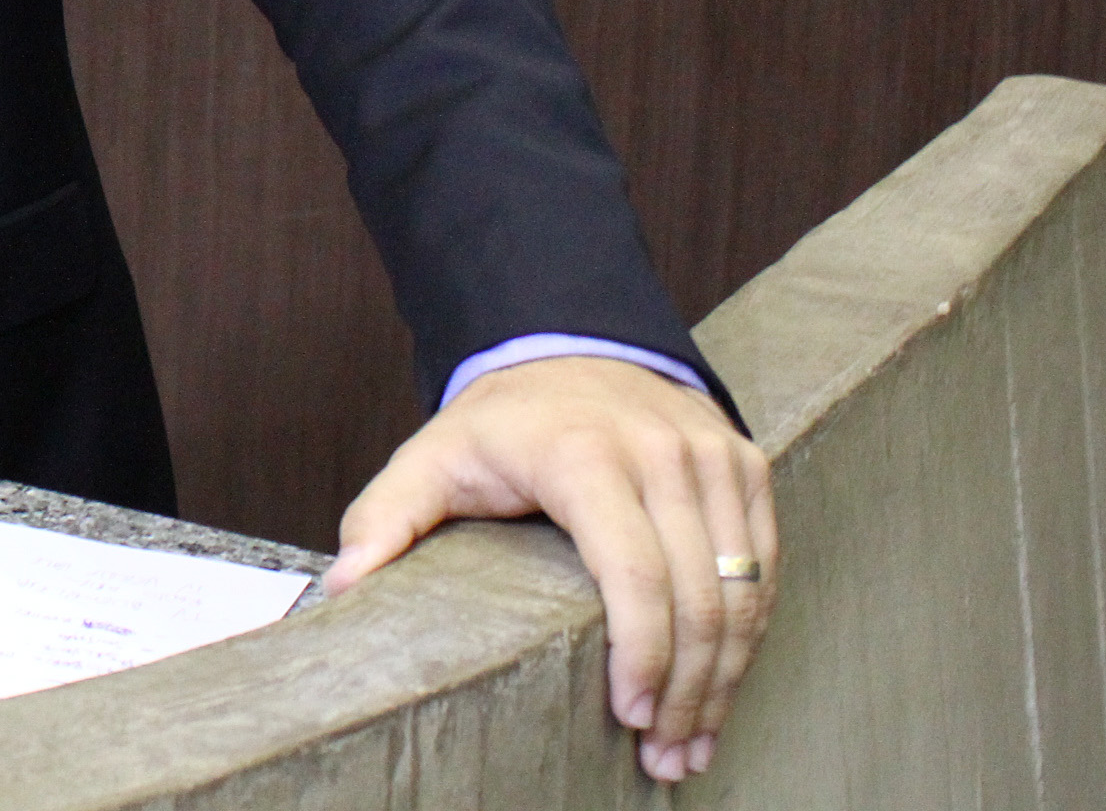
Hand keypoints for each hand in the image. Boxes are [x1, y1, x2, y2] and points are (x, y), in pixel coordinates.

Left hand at [323, 354, 775, 783]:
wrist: (569, 346)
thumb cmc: (500, 422)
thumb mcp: (431, 457)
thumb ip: (384, 519)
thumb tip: (343, 589)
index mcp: (584, 455)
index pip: (635, 574)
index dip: (642, 655)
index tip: (628, 717)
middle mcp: (662, 452)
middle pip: (698, 596)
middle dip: (687, 690)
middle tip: (663, 759)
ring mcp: (713, 457)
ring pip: (742, 590)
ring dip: (725, 677)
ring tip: (691, 743)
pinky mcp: (745, 467)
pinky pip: (762, 567)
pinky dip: (749, 634)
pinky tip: (722, 685)